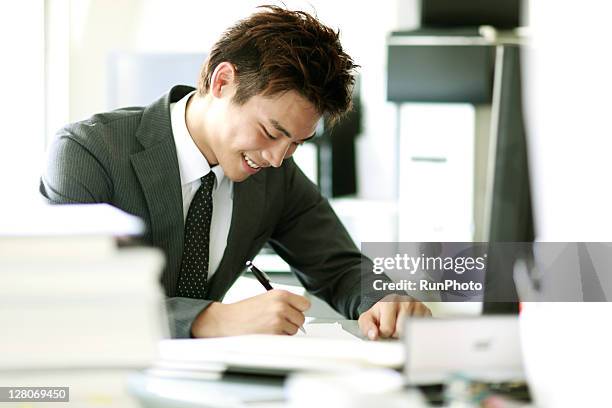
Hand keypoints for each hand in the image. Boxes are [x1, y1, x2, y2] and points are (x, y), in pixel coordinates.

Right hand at [191, 289, 310, 337]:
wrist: (227, 320)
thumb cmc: (244, 311)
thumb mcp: (266, 298)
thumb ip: (284, 303)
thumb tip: (299, 312)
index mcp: (281, 295)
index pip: (305, 304)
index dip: (299, 309)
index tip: (294, 312)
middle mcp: (281, 307)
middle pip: (301, 319)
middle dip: (291, 322)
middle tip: (277, 321)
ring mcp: (278, 321)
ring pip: (293, 331)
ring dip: (284, 331)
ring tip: (268, 326)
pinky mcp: (274, 335)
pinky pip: (285, 339)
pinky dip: (278, 339)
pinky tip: (266, 333)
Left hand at [358, 295, 430, 339]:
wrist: (393, 305)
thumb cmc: (381, 314)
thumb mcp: (368, 318)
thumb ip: (366, 327)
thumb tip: (373, 335)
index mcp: (390, 301)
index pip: (388, 329)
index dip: (384, 334)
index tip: (384, 328)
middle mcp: (406, 301)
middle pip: (402, 332)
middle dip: (396, 335)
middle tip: (393, 329)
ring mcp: (419, 307)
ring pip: (413, 333)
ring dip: (407, 335)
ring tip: (401, 327)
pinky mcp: (428, 314)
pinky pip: (422, 331)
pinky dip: (415, 333)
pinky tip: (410, 327)